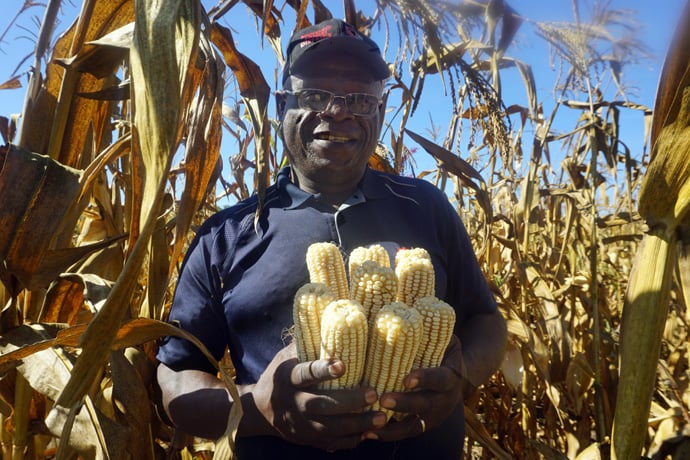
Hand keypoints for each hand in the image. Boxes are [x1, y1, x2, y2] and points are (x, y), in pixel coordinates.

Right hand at [252, 342, 387, 450]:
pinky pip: (331, 443)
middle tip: (374, 393)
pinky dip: (351, 439)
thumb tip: (335, 318)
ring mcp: (301, 424)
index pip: (305, 373)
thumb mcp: (287, 355)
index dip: (322, 370)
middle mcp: (294, 402)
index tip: (342, 364)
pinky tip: (370, 432)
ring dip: (357, 423)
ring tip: (382, 417)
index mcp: (289, 377)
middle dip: (350, 401)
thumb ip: (308, 343)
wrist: (261, 410)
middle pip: (322, 404)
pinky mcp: (308, 440)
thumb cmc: (282, 374)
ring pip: (330, 428)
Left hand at [364, 335, 465, 441]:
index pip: (440, 379)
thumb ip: (430, 329)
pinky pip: (405, 433)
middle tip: (383, 398)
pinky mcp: (422, 425)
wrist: (458, 377)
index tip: (407, 378)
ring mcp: (434, 416)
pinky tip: (367, 433)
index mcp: (451, 376)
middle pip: (426, 406)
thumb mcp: (444, 338)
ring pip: (414, 426)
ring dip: (392, 427)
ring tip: (371, 424)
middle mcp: (445, 400)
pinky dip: (387, 434)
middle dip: (405, 403)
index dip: (425, 379)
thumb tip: (404, 307)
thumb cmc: (443, 350)